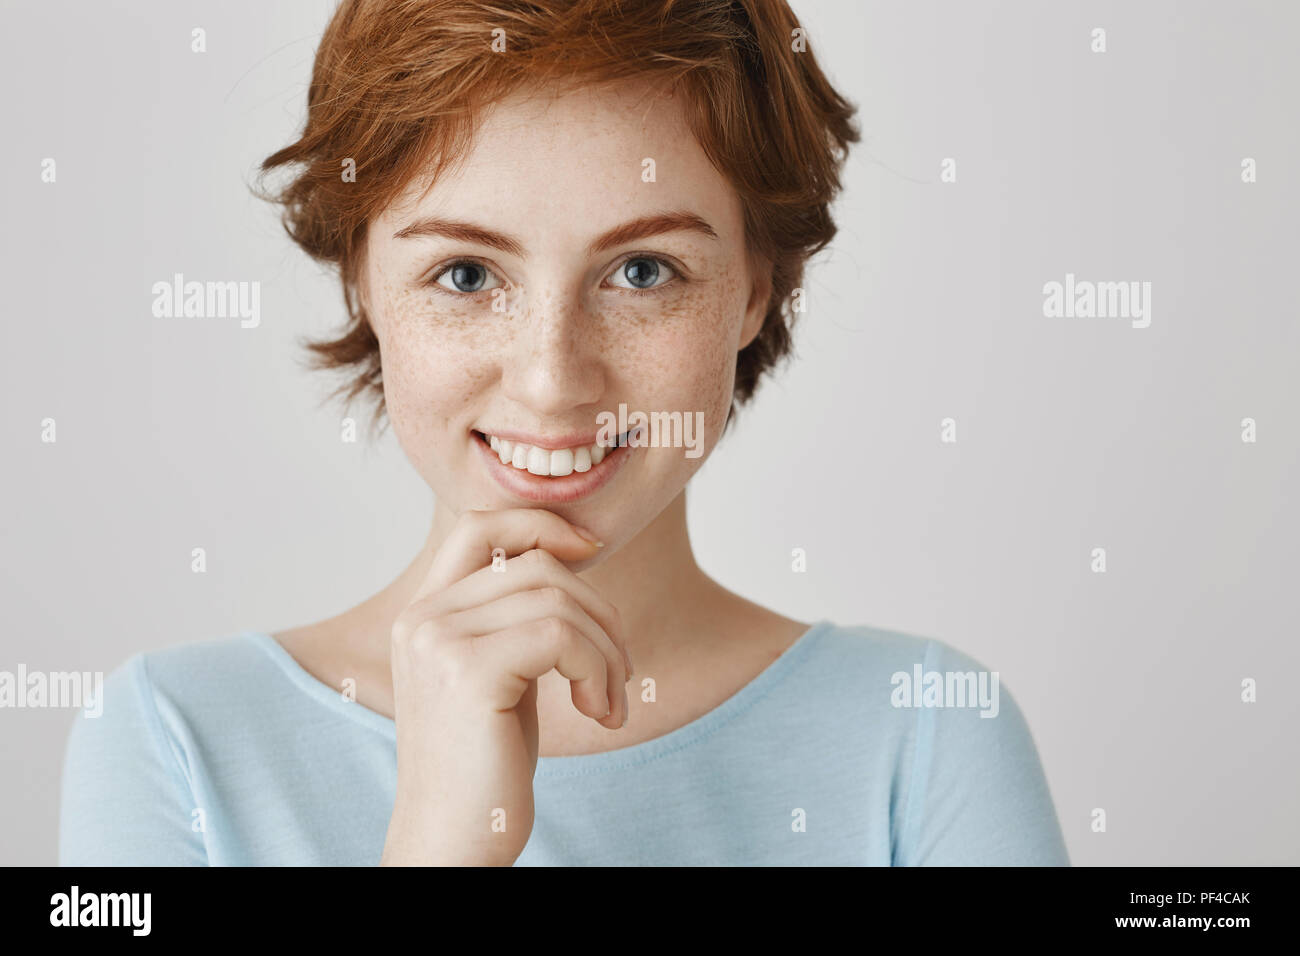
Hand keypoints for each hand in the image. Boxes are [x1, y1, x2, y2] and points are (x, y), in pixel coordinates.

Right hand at [379, 508, 630, 865]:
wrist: (453, 843)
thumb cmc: (486, 764)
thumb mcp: (499, 672)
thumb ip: (514, 615)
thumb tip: (572, 555)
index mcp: (423, 612)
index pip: (480, 524)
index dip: (541, 523)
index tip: (592, 551)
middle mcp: (421, 617)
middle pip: (538, 565)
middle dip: (598, 610)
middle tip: (619, 670)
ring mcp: (440, 642)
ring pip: (560, 600)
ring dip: (607, 650)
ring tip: (610, 700)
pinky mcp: (470, 673)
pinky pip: (564, 637)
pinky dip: (600, 671)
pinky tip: (602, 713)